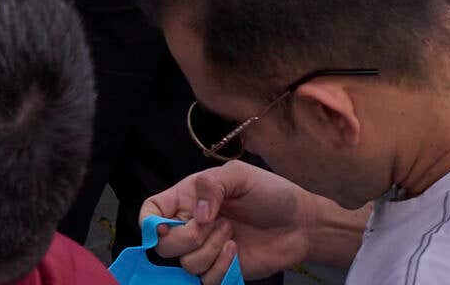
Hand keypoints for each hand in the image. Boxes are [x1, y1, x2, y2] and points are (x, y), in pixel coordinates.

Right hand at [141, 160, 350, 275]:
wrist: (300, 224)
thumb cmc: (270, 193)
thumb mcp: (240, 176)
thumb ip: (211, 186)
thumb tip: (196, 215)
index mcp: (188, 198)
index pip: (151, 211)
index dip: (149, 221)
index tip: (165, 226)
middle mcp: (192, 226)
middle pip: (163, 244)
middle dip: (186, 237)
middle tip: (215, 224)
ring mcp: (206, 251)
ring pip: (185, 264)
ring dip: (209, 250)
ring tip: (232, 234)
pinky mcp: (222, 271)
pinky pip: (206, 280)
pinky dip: (219, 267)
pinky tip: (236, 252)